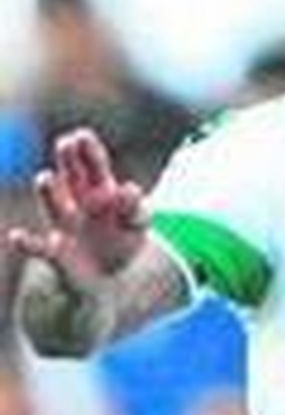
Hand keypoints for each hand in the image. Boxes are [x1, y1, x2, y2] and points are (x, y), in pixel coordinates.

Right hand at [5, 129, 147, 295]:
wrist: (106, 279)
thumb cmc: (121, 242)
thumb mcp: (134, 225)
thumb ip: (135, 209)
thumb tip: (131, 188)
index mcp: (101, 191)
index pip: (95, 166)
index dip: (88, 151)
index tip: (82, 135)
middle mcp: (78, 203)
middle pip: (72, 177)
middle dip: (68, 160)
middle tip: (66, 143)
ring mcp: (64, 226)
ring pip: (53, 204)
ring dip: (48, 192)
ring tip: (45, 178)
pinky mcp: (55, 254)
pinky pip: (38, 247)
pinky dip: (27, 243)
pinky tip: (18, 237)